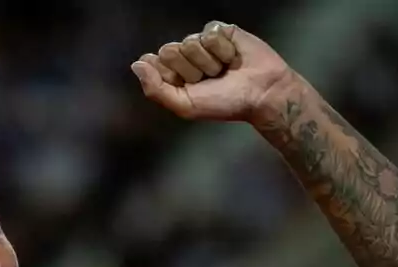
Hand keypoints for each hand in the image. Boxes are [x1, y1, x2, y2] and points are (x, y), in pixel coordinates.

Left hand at [132, 21, 294, 121]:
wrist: (261, 92)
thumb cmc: (224, 103)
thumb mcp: (185, 105)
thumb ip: (156, 89)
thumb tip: (136, 64)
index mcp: (173, 75)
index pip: (153, 63)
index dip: (170, 75)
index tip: (189, 86)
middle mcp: (184, 57)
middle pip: (169, 51)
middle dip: (190, 69)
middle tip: (210, 80)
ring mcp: (201, 43)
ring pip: (189, 42)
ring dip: (208, 61)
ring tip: (224, 70)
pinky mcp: (220, 31)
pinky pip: (209, 33)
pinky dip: (221, 49)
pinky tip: (233, 57)